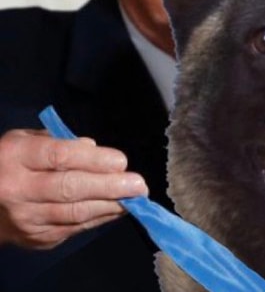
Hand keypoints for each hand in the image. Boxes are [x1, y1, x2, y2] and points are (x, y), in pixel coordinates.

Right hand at [0, 129, 147, 248]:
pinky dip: (99, 218)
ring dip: (111, 205)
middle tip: (138, 184)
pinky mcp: (36, 237)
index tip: (121, 161)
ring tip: (134, 198)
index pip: (59, 157)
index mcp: (15, 157)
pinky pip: (75, 228)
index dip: (94, 160)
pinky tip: (116, 209)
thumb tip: (93, 148)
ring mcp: (26, 218)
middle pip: (70, 188)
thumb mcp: (26, 141)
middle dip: (110, 186)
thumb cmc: (11, 164)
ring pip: (75, 213)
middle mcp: (17, 189)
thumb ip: (60, 142)